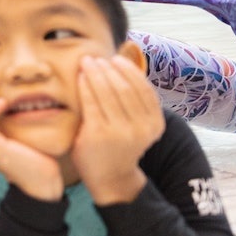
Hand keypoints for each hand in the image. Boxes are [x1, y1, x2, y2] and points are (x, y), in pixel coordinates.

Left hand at [70, 55, 163, 204]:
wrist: (109, 176)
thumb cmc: (119, 143)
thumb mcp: (136, 124)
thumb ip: (134, 101)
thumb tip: (126, 61)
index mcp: (155, 124)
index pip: (144, 88)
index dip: (129, 70)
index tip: (115, 59)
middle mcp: (142, 129)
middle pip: (125, 87)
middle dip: (109, 68)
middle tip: (96, 58)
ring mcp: (121, 132)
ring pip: (108, 92)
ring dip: (96, 72)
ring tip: (87, 62)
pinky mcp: (98, 134)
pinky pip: (91, 102)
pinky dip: (86, 85)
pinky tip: (80, 76)